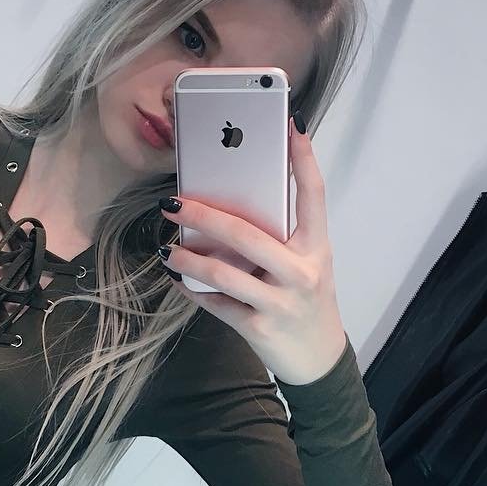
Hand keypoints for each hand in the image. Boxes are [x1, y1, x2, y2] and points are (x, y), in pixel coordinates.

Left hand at [159, 115, 349, 386]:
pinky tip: (178, 278)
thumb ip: (282, 237)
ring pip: (224, 273)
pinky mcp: (259, 328)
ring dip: (188, 257)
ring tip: (168, 248)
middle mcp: (301, 272)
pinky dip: (193, 290)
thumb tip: (233, 204)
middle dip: (205, 215)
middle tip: (174, 203)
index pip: (313, 195)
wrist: (318, 359)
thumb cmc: (306, 300)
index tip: (289, 127)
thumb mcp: (307, 264)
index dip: (303, 160)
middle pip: (248, 234)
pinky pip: (217, 304)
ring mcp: (280, 302)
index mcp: (316, 247)